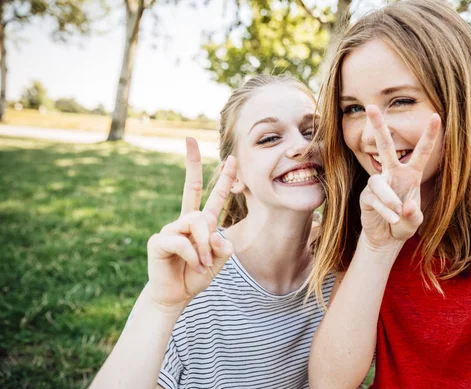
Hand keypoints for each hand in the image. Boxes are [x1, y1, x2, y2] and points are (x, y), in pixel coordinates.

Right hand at [146, 138, 236, 308]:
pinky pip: (182, 241)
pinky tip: (194, 265)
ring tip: (203, 264)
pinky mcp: (159, 241)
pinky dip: (193, 255)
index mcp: (202, 223)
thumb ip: (222, 249)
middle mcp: (186, 221)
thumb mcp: (217, 263)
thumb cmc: (196, 276)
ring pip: (196, 223)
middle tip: (190, 138)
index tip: (231, 158)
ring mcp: (171, 229)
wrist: (174, 296)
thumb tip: (217, 236)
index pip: (213, 196)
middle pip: (191, 187)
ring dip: (205, 246)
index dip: (224, 179)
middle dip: (192, 163)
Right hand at [359, 105, 440, 249]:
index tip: (436, 116)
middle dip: (378, 126)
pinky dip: (385, 210)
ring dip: (389, 199)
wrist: (386, 237)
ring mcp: (377, 184)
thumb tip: (405, 206)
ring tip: (397, 214)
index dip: (429, 135)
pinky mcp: (366, 196)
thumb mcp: (414, 222)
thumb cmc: (403, 224)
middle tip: (371, 107)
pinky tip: (392, 220)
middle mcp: (392, 174)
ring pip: (379, 182)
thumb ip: (413, 215)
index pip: (421, 152)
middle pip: (384, 146)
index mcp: (410, 175)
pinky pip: (374, 198)